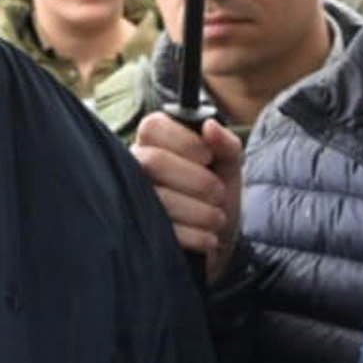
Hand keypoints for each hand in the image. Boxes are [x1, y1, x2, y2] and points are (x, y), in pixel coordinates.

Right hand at [132, 111, 242, 282]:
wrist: (217, 237)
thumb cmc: (217, 192)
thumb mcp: (228, 165)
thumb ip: (225, 143)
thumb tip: (210, 126)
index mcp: (154, 141)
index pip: (153, 126)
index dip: (185, 142)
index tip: (208, 157)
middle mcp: (135, 165)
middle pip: (154, 162)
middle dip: (197, 181)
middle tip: (218, 192)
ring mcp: (134, 198)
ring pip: (160, 199)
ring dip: (201, 211)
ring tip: (218, 218)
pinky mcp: (140, 230)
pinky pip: (163, 229)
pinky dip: (195, 235)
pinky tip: (209, 237)